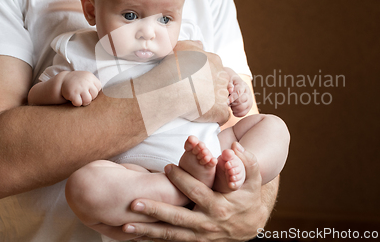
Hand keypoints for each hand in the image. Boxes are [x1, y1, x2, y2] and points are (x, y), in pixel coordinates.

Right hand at [61, 71, 101, 105]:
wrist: (62, 80)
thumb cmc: (77, 82)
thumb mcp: (87, 78)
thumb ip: (94, 84)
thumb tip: (109, 94)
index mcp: (90, 77)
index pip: (99, 88)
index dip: (94, 92)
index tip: (88, 91)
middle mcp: (86, 81)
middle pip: (94, 95)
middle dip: (89, 97)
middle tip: (82, 95)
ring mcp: (79, 87)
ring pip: (87, 101)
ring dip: (83, 102)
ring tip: (79, 98)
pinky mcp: (73, 93)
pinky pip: (79, 103)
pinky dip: (76, 103)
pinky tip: (73, 99)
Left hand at [123, 143, 269, 241]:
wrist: (251, 224)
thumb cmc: (248, 196)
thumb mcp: (253, 179)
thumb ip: (247, 161)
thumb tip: (234, 147)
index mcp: (219, 206)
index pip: (196, 192)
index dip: (182, 179)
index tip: (167, 167)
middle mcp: (207, 224)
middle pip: (177, 218)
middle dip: (155, 211)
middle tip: (134, 203)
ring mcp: (199, 236)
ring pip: (170, 234)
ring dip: (147, 230)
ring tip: (126, 225)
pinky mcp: (194, 241)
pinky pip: (171, 241)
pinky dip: (153, 239)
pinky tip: (135, 235)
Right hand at [174, 41, 229, 124]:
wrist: (172, 87)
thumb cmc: (174, 66)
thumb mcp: (182, 46)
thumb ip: (193, 45)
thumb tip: (200, 44)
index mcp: (215, 61)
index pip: (215, 69)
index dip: (205, 76)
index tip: (194, 81)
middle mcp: (222, 76)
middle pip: (221, 83)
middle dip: (211, 89)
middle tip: (195, 93)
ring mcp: (223, 94)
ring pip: (222, 100)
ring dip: (212, 103)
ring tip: (196, 105)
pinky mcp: (221, 111)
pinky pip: (222, 116)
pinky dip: (214, 117)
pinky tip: (202, 115)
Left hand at [226, 68, 252, 117]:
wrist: (234, 82)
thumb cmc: (229, 81)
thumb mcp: (227, 80)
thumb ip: (228, 84)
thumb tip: (230, 90)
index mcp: (242, 84)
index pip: (239, 92)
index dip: (232, 97)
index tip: (227, 101)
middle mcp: (247, 92)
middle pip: (241, 101)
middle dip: (233, 103)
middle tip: (227, 102)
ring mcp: (249, 100)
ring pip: (243, 108)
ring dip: (234, 108)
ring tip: (230, 105)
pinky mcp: (248, 106)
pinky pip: (243, 113)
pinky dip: (237, 113)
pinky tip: (233, 109)